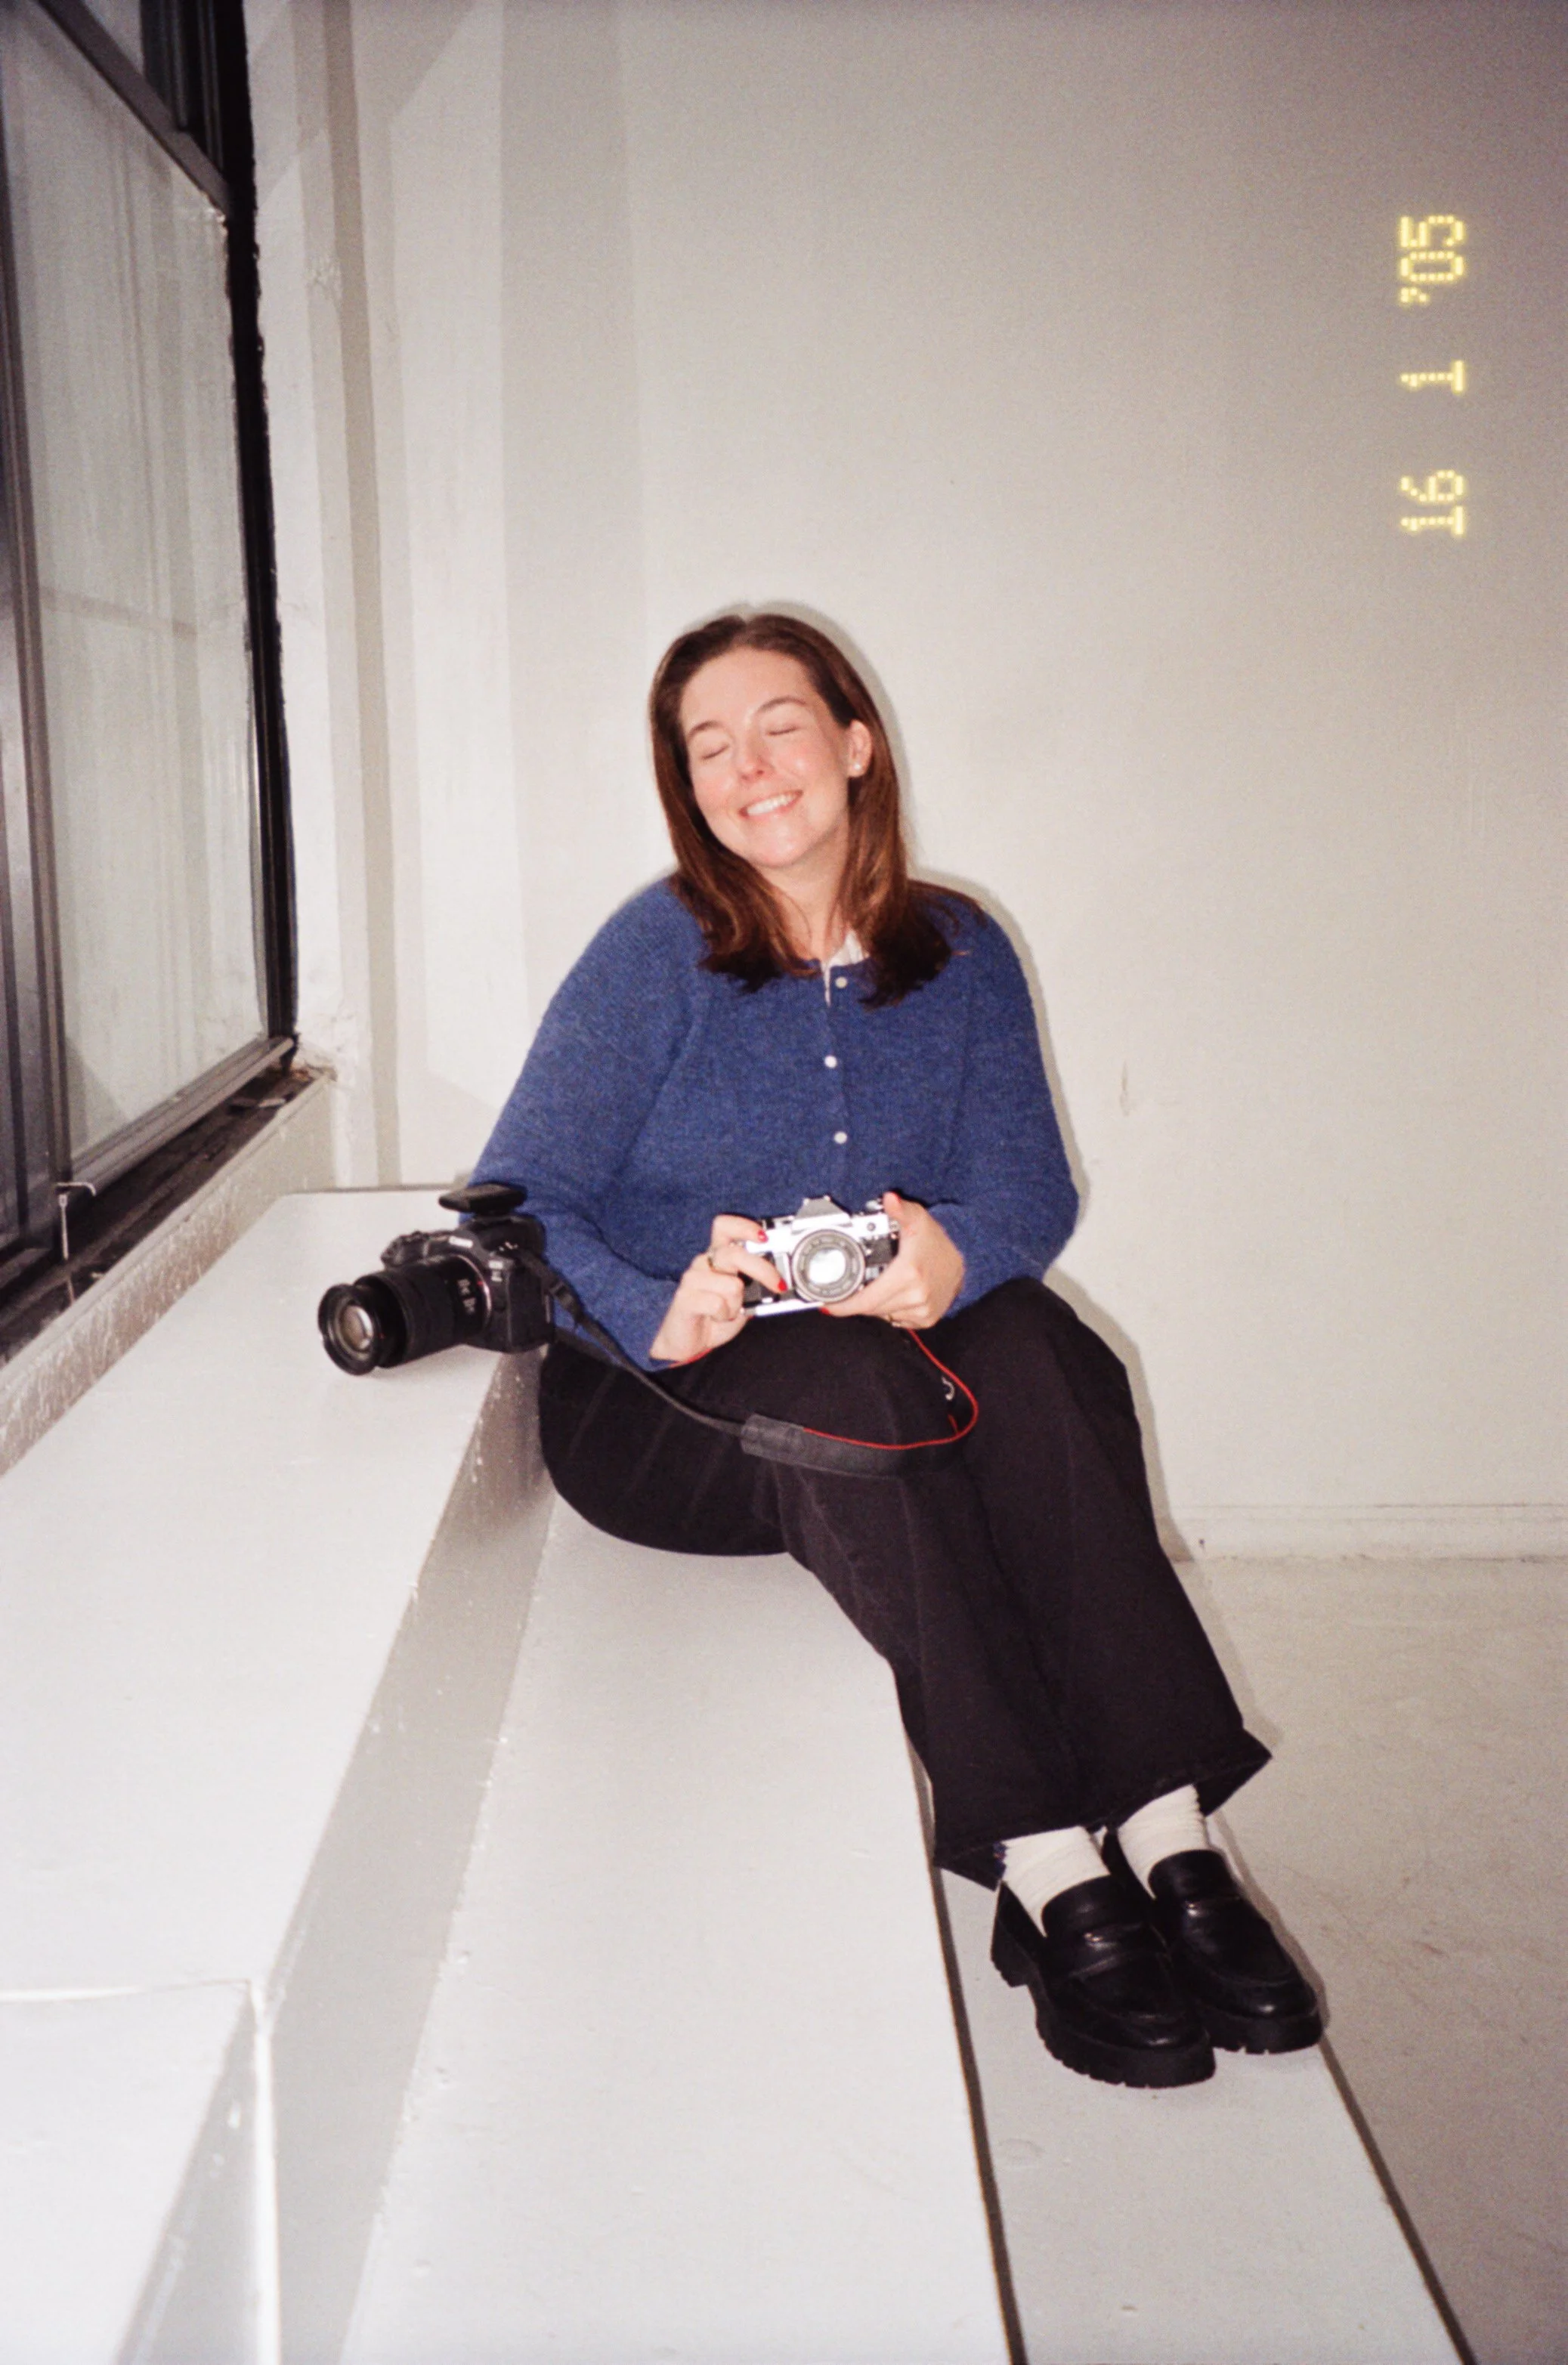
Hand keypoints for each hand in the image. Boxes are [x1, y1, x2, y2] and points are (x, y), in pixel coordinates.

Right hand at [649, 1212, 783, 1363]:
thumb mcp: (743, 1299)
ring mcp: (692, 1279)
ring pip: (731, 1285)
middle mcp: (704, 1262)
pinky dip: (723, 1315)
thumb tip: (781, 1281)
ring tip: (728, 1312)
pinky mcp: (685, 1298)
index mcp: (718, 1256)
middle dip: (763, 1270)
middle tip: (779, 1285)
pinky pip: (717, 1304)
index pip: (725, 1227)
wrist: (687, 1343)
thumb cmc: (715, 1317)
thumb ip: (756, 1286)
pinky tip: (716, 1318)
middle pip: (734, 1253)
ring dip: (737, 1305)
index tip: (765, 1237)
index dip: (744, 1227)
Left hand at [822, 1191, 963, 1329]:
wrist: (966, 1257)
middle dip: (857, 1300)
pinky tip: (893, 1293)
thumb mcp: (917, 1218)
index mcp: (908, 1275)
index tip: (828, 1302)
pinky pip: (897, 1319)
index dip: (843, 1304)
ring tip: (876, 1284)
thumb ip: (899, 1210)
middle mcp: (916, 1296)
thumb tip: (889, 1199)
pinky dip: (890, 1309)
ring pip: (883, 1315)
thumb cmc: (937, 1239)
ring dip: (874, 1303)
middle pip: (871, 1308)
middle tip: (850, 1286)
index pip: (866, 1300)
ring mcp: (922, 1310)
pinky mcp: (926, 1319)